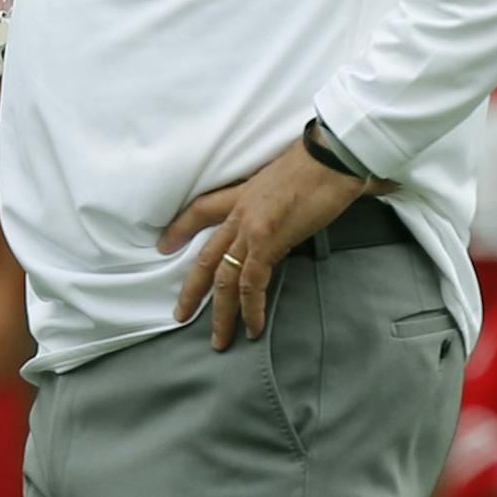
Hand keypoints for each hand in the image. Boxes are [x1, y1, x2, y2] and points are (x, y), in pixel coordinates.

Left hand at [159, 137, 374, 349]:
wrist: (332, 157)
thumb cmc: (320, 164)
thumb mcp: (287, 181)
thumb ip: (280, 200)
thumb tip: (293, 211)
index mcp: (242, 195)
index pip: (200, 210)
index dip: (180, 229)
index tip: (163, 245)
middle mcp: (239, 213)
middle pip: (205, 256)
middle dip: (192, 289)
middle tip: (180, 314)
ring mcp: (251, 228)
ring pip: (224, 277)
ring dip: (221, 313)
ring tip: (219, 340)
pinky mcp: (268, 241)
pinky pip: (251, 283)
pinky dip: (251, 309)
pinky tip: (253, 329)